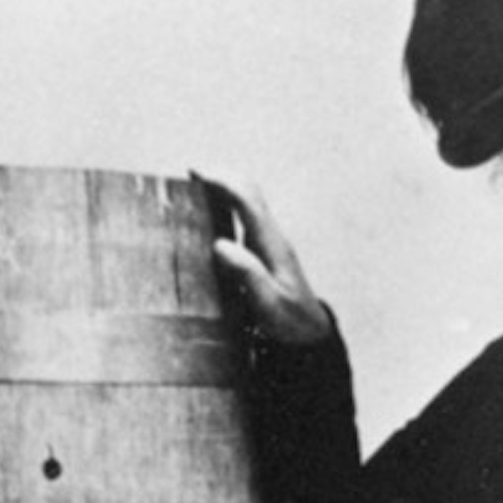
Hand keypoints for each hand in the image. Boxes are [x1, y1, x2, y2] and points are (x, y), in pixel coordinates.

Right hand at [190, 169, 332, 345]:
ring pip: (249, 201)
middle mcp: (272, 237)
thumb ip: (247, 274)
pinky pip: (246, 216)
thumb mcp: (267, 303)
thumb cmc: (288, 320)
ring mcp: (270, 241)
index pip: (248, 202)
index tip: (199, 172)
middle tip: (193, 171)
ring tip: (196, 184)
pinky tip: (210, 210)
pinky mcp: (265, 249)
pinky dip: (228, 203)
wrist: (309, 331)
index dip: (224, 183)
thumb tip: (220, 245)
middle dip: (224, 176)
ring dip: (226, 187)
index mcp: (272, 245)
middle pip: (251, 193)